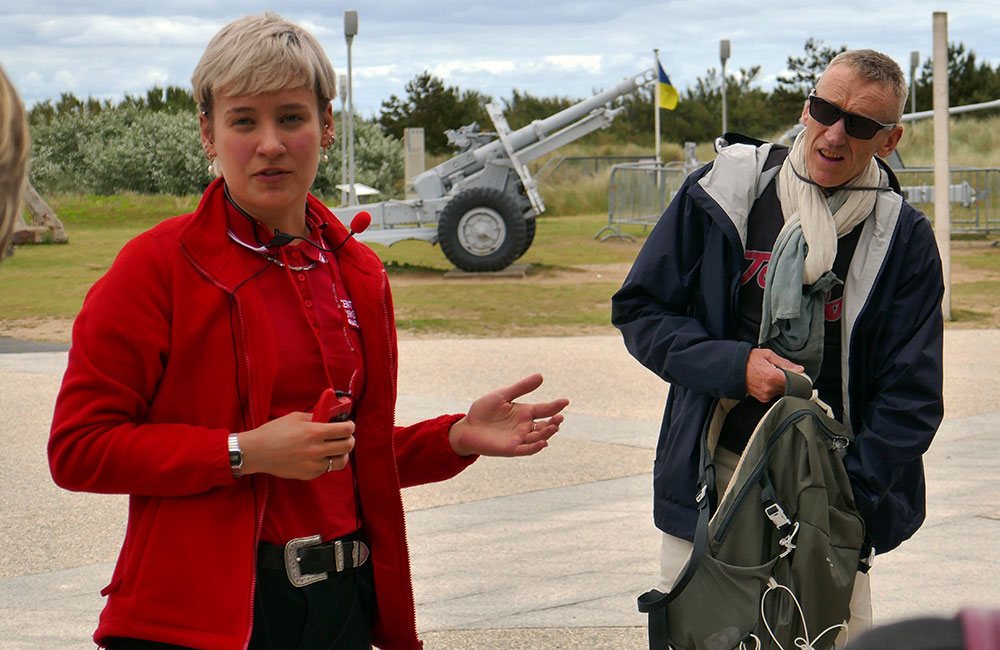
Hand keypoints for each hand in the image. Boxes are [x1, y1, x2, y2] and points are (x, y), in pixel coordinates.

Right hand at [238, 411, 354, 479]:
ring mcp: (313, 465)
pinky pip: (325, 469)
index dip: (350, 426)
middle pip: (347, 446)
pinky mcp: (308, 475)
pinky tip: (318, 455)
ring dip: (341, 453)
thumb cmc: (274, 432)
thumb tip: (330, 416)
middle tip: (345, 436)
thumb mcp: (296, 417)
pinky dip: (326, 462)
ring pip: (341, 461)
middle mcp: (317, 450)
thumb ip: (315, 417)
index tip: (349, 425)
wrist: (257, 452)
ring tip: (335, 448)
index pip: (345, 430)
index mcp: (315, 432)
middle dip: (349, 439)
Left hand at [448, 374, 569, 456]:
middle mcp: (525, 426)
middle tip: (559, 418)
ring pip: (538, 437)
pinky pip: (526, 449)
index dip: (555, 406)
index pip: (544, 409)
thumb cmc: (483, 411)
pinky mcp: (511, 448)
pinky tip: (543, 442)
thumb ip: (521, 388)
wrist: (466, 427)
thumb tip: (541, 376)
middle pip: (545, 425)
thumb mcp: (502, 395)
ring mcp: (519, 438)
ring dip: (547, 433)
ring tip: (553, 427)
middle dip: (553, 422)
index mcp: (525, 412)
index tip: (566, 401)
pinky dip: (535, 447)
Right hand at [745, 348, 803, 401]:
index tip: (798, 373)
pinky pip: (775, 394)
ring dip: (781, 385)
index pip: (794, 380)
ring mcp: (766, 394)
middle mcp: (769, 388)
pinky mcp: (762, 398)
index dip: (798, 377)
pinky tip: (768, 381)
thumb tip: (800, 369)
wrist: (733, 368)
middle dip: (788, 380)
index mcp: (772, 376)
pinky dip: (774, 388)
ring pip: (782, 391)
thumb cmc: (749, 359)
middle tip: (781, 372)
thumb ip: (785, 363)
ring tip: (772, 376)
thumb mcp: (768, 355)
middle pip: (789, 387)